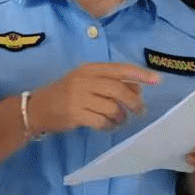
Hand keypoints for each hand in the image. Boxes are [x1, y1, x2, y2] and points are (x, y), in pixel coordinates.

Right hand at [28, 63, 159, 134]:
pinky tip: (106, 126)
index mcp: (89, 69)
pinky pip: (102, 121)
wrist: (37, 108)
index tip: (157, 80)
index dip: (140, 74)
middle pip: (119, 90)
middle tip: (139, 111)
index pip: (119, 69)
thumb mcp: (85, 81)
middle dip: (134, 102)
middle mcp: (84, 80)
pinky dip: (109, 126)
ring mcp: (79, 97)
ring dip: (121, 117)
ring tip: (118, 121)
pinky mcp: (75, 114)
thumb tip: (137, 90)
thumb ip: (109, 83)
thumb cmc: (65, 93)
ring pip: (112, 108)